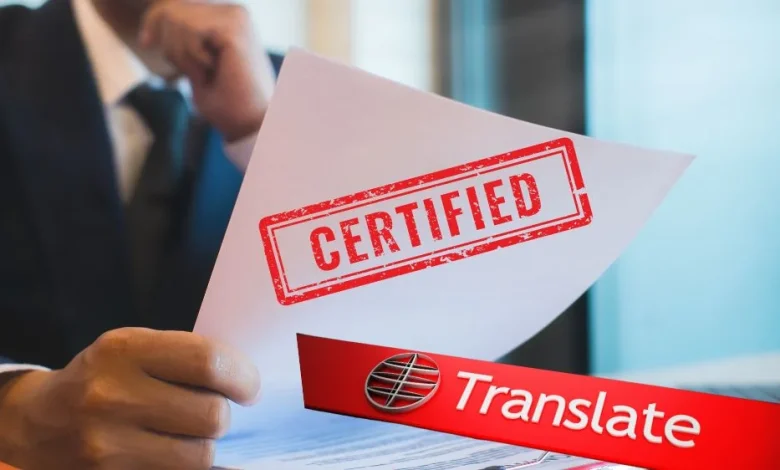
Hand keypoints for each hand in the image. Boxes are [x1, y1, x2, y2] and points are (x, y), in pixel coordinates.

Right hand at [0, 328, 259, 468]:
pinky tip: (178, 452)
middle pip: (211, 415)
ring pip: (201, 456)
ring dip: (207, 446)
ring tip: (193, 434)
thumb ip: (185, 357)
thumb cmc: (105, 378)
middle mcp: (111, 396)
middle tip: (220, 411)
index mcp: (124, 350)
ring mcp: (106, 445)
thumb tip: (249, 381)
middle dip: (226, 414)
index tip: (249, 387)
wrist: (39, 423)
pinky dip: (189, 468)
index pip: (208, 362)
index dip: (243, 377)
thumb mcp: (135, 349)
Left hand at [138, 2, 274, 141]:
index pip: (178, 6)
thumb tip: (161, 17)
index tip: (145, 43)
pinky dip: (193, 58)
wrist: (249, 124)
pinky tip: (213, 70)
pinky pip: (191, 32)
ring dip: (184, 56)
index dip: (154, 20)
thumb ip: (183, 39)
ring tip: (208, 74)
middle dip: (172, 46)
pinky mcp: (234, 29)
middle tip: (195, 73)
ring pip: (178, 20)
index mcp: (227, 18)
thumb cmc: (226, 102)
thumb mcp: (195, 63)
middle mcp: (234, 12)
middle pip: (172, 10)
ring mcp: (236, 18)